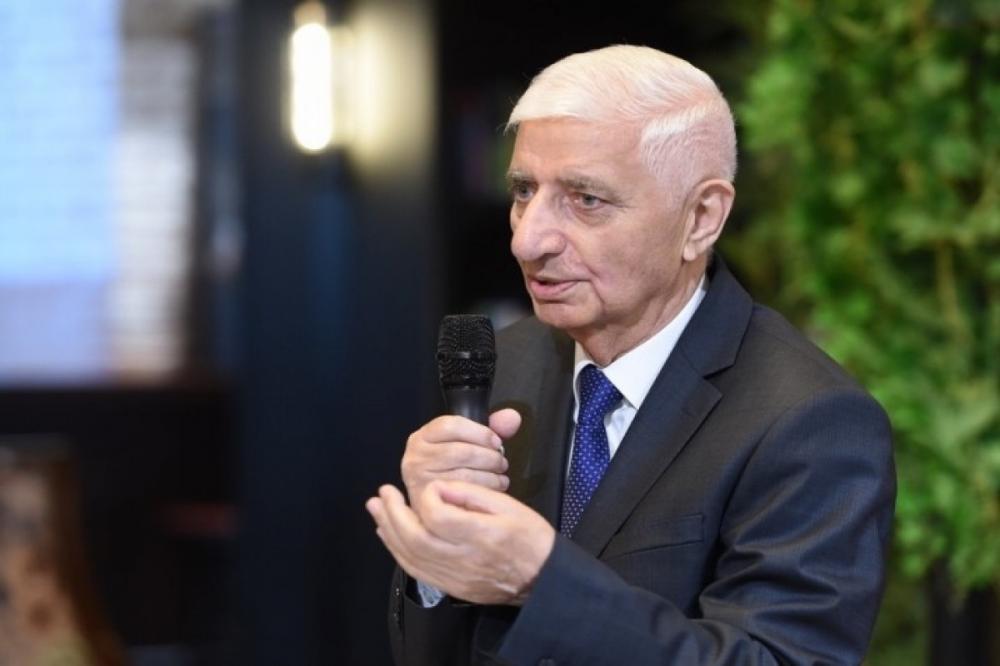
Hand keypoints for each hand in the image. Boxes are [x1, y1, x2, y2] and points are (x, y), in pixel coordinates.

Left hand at [366, 480, 555, 604]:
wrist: (543, 579)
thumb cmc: (530, 538)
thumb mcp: (511, 506)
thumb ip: (473, 495)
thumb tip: (441, 487)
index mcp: (482, 535)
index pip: (438, 516)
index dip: (428, 496)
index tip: (432, 485)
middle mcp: (464, 560)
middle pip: (416, 539)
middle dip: (394, 514)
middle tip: (383, 492)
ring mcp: (455, 578)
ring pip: (410, 557)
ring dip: (389, 530)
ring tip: (376, 508)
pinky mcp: (452, 588)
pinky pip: (417, 571)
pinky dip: (398, 551)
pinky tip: (388, 534)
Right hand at [400, 409, 520, 515]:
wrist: (435, 504)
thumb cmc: (453, 469)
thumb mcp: (468, 442)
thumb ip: (492, 427)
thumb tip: (511, 418)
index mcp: (423, 436)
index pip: (451, 425)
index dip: (480, 433)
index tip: (496, 442)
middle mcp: (415, 456)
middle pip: (461, 451)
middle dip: (489, 457)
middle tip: (501, 463)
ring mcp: (419, 480)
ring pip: (464, 473)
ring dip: (490, 475)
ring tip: (500, 476)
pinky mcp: (427, 502)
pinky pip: (464, 493)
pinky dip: (485, 489)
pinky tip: (494, 488)